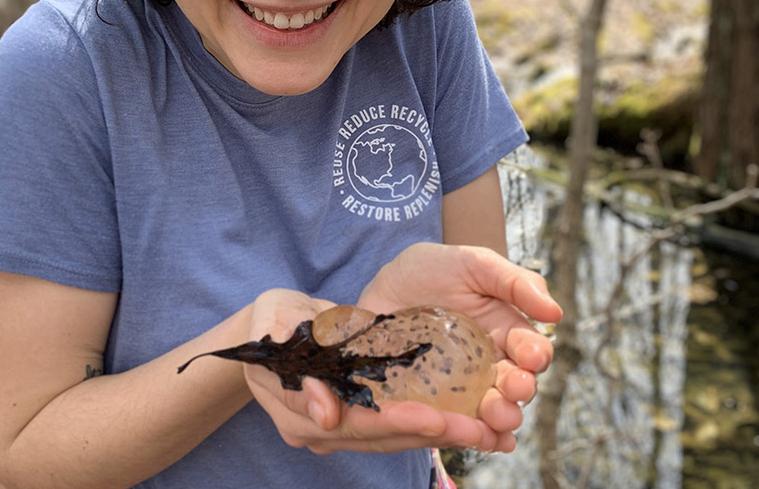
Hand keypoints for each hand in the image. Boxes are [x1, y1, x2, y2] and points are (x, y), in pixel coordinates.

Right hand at [244, 288, 503, 453]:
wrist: (271, 329)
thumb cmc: (272, 317)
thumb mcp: (274, 319)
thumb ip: (291, 353)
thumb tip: (325, 412)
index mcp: (295, 408)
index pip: (351, 421)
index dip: (395, 420)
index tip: (436, 416)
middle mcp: (318, 431)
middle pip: (380, 437)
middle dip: (431, 431)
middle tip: (478, 426)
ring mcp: (336, 432)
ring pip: (393, 440)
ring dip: (440, 436)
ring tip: (486, 430)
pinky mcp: (357, 424)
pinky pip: (397, 430)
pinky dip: (432, 428)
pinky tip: (471, 424)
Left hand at [357, 243, 561, 450]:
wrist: (383, 283)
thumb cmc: (432, 268)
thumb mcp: (473, 264)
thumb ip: (514, 282)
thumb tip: (554, 313)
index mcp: (505, 331)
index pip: (531, 350)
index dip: (534, 355)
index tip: (529, 356)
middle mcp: (490, 364)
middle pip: (516, 386)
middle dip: (520, 391)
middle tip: (515, 389)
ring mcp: (462, 386)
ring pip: (491, 411)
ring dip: (500, 418)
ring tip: (497, 417)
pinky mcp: (433, 401)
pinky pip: (455, 424)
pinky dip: (470, 437)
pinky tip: (478, 439)